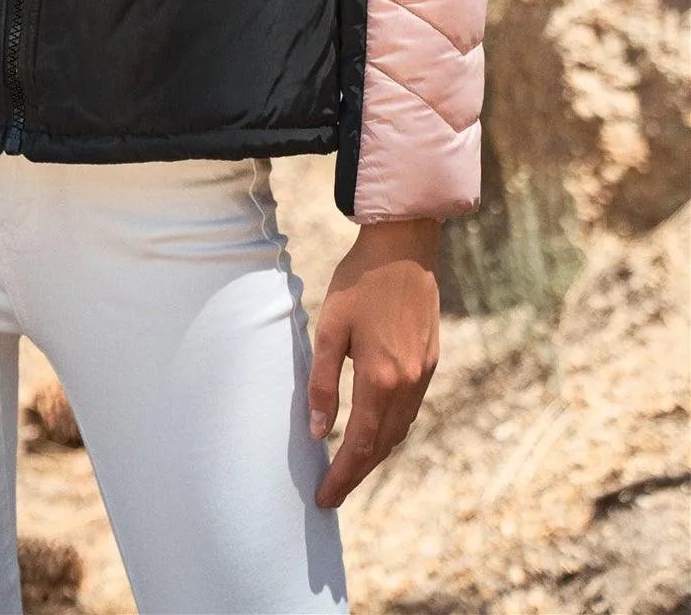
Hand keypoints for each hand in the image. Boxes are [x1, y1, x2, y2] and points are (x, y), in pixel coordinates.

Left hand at [308, 217, 441, 508]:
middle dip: (357, 473)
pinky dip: (390, 430)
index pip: (359, 445)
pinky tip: (373, 430)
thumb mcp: (330, 328)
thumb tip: (317, 431)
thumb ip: (322, 382)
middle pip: (382, 446)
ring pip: (399, 431)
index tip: (322, 498)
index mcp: (380, 378)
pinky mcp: (429, 362)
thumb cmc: (360, 282)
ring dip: (374, 454)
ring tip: (348, 467)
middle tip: (332, 492)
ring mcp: (423, 374)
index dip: (341, 476)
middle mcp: (407, 384)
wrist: (404, 247)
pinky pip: (409, 412)